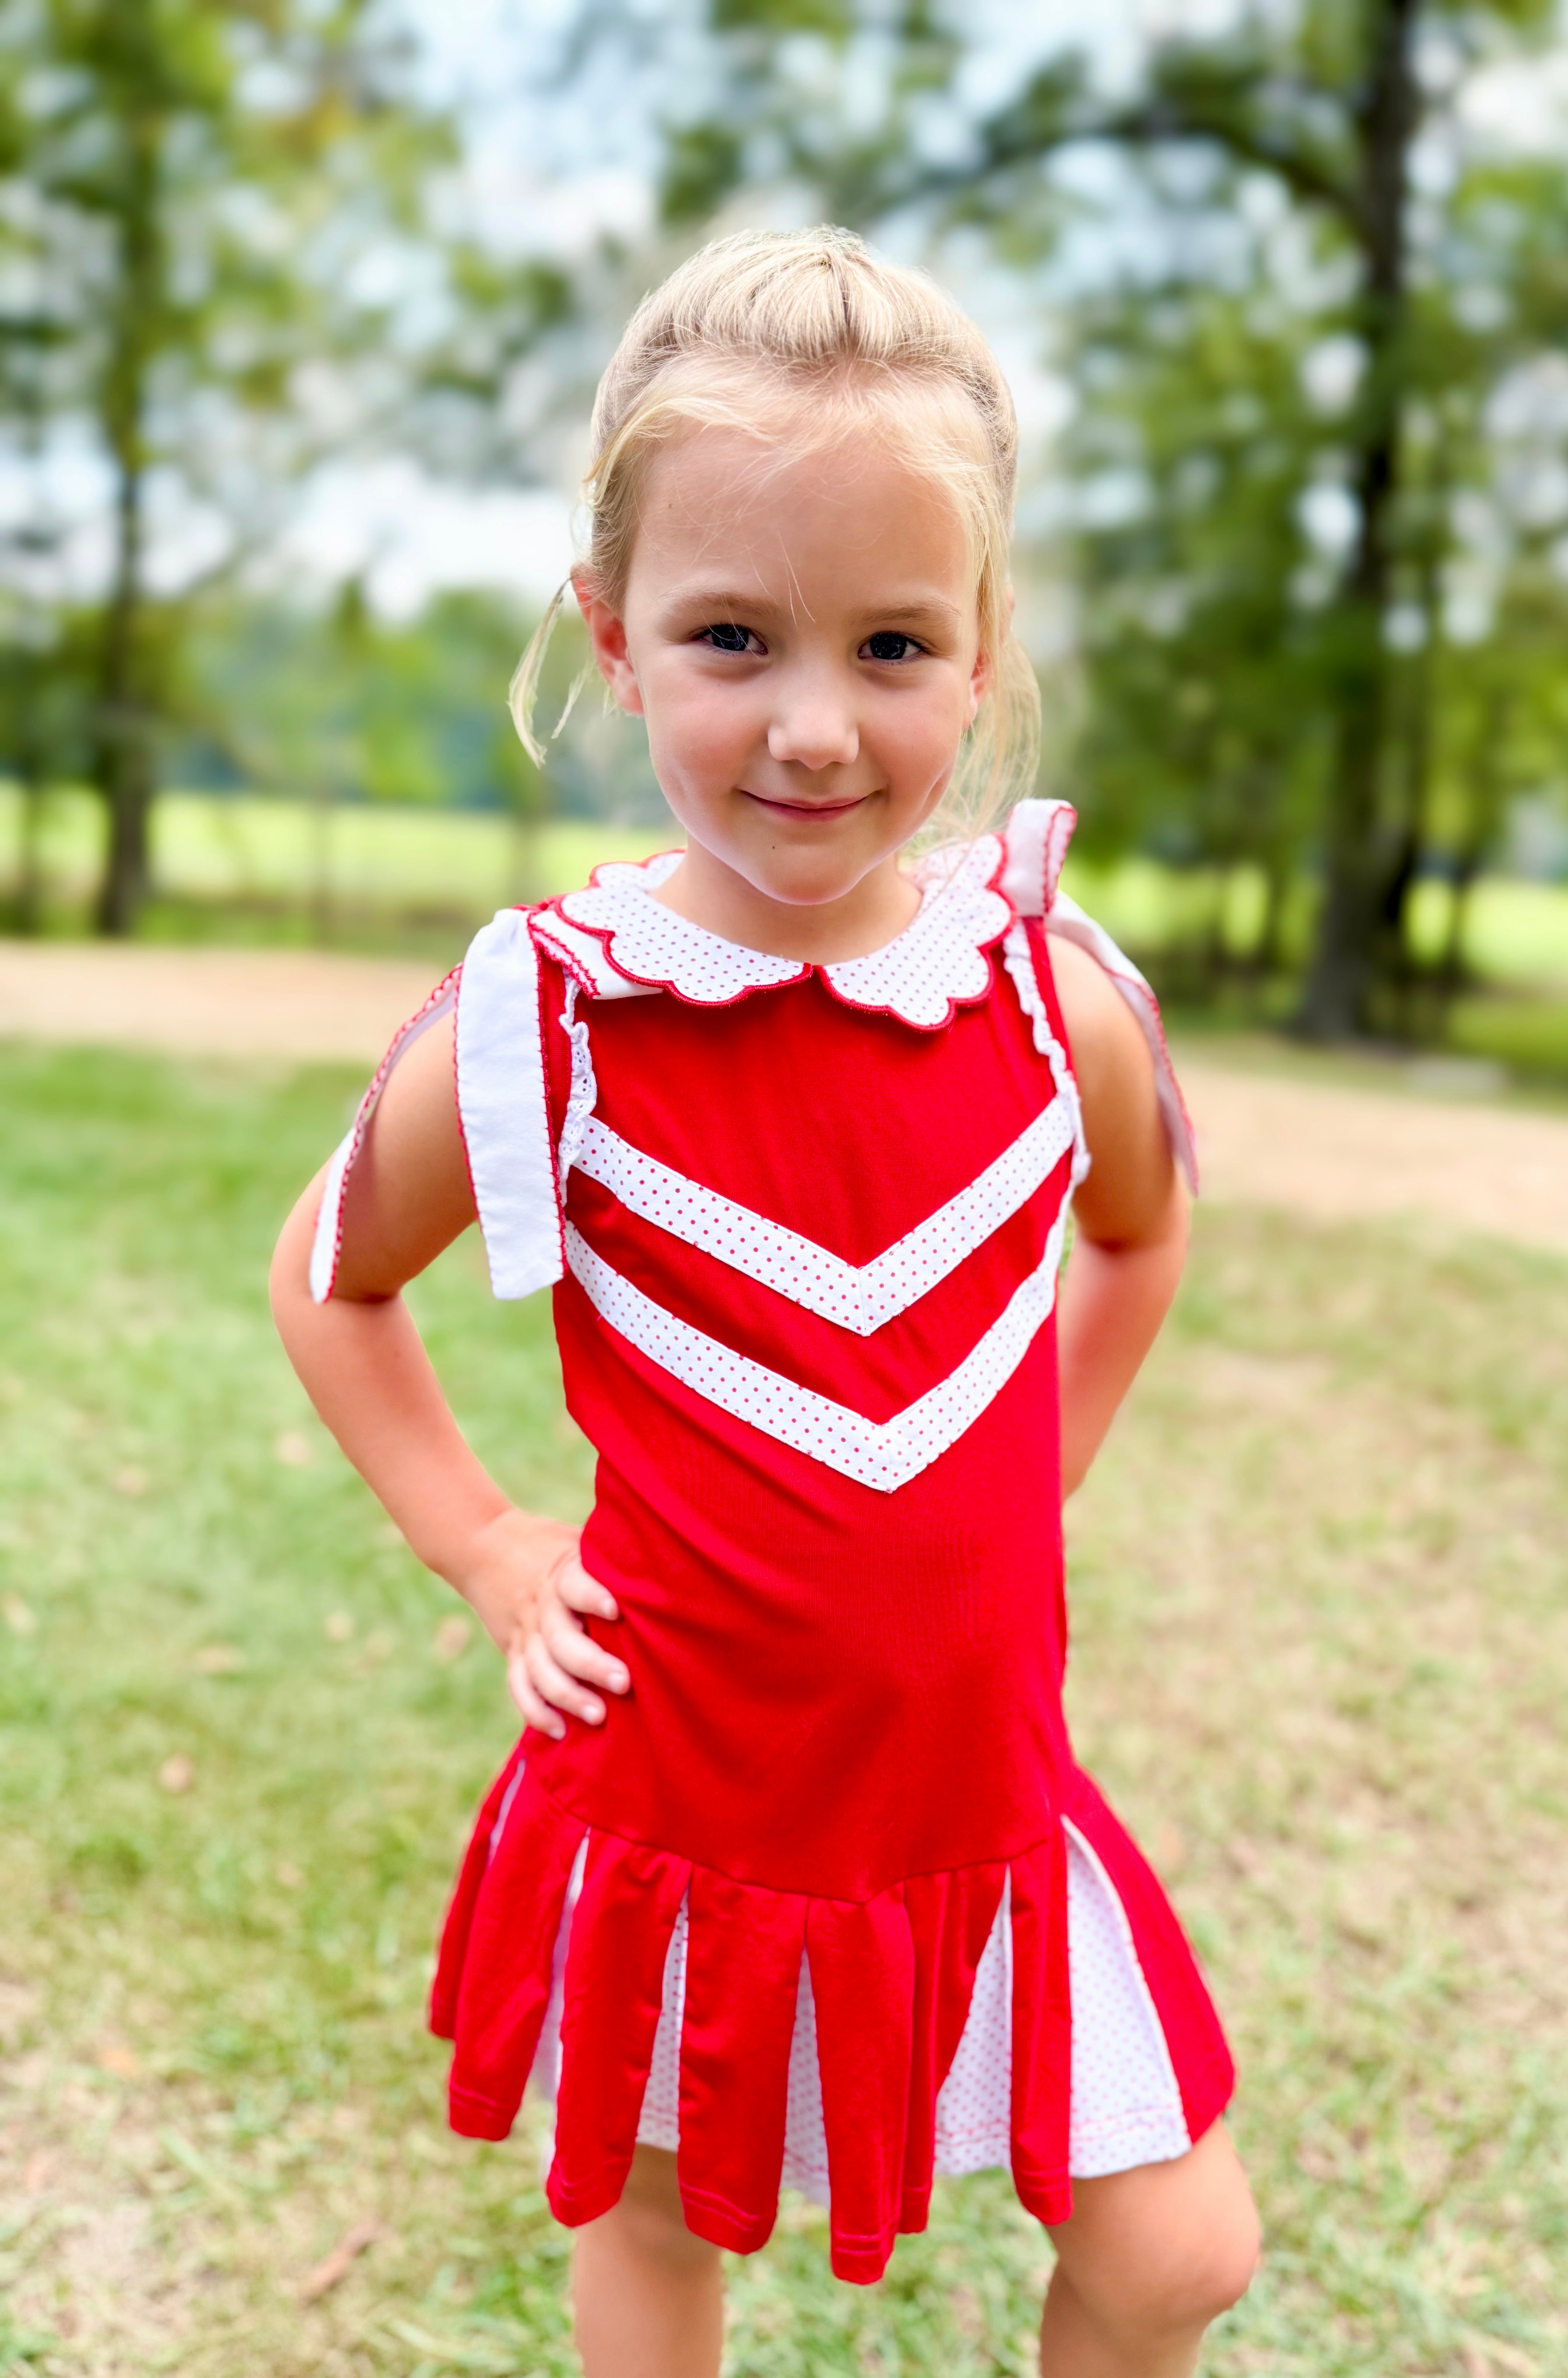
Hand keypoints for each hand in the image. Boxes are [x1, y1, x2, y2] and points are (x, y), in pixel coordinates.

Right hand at [457, 1508, 628, 1740]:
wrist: (487, 1547)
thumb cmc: (555, 1547)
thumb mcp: (581, 1543)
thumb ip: (611, 1560)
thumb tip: (671, 1564)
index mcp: (562, 1573)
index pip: (575, 1584)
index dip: (593, 1596)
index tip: (615, 1610)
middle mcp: (542, 1606)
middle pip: (561, 1638)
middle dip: (590, 1664)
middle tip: (623, 1682)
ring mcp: (525, 1632)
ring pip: (540, 1669)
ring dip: (567, 1695)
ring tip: (598, 1716)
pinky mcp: (514, 1652)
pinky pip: (520, 1685)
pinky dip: (536, 1710)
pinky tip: (559, 1731)